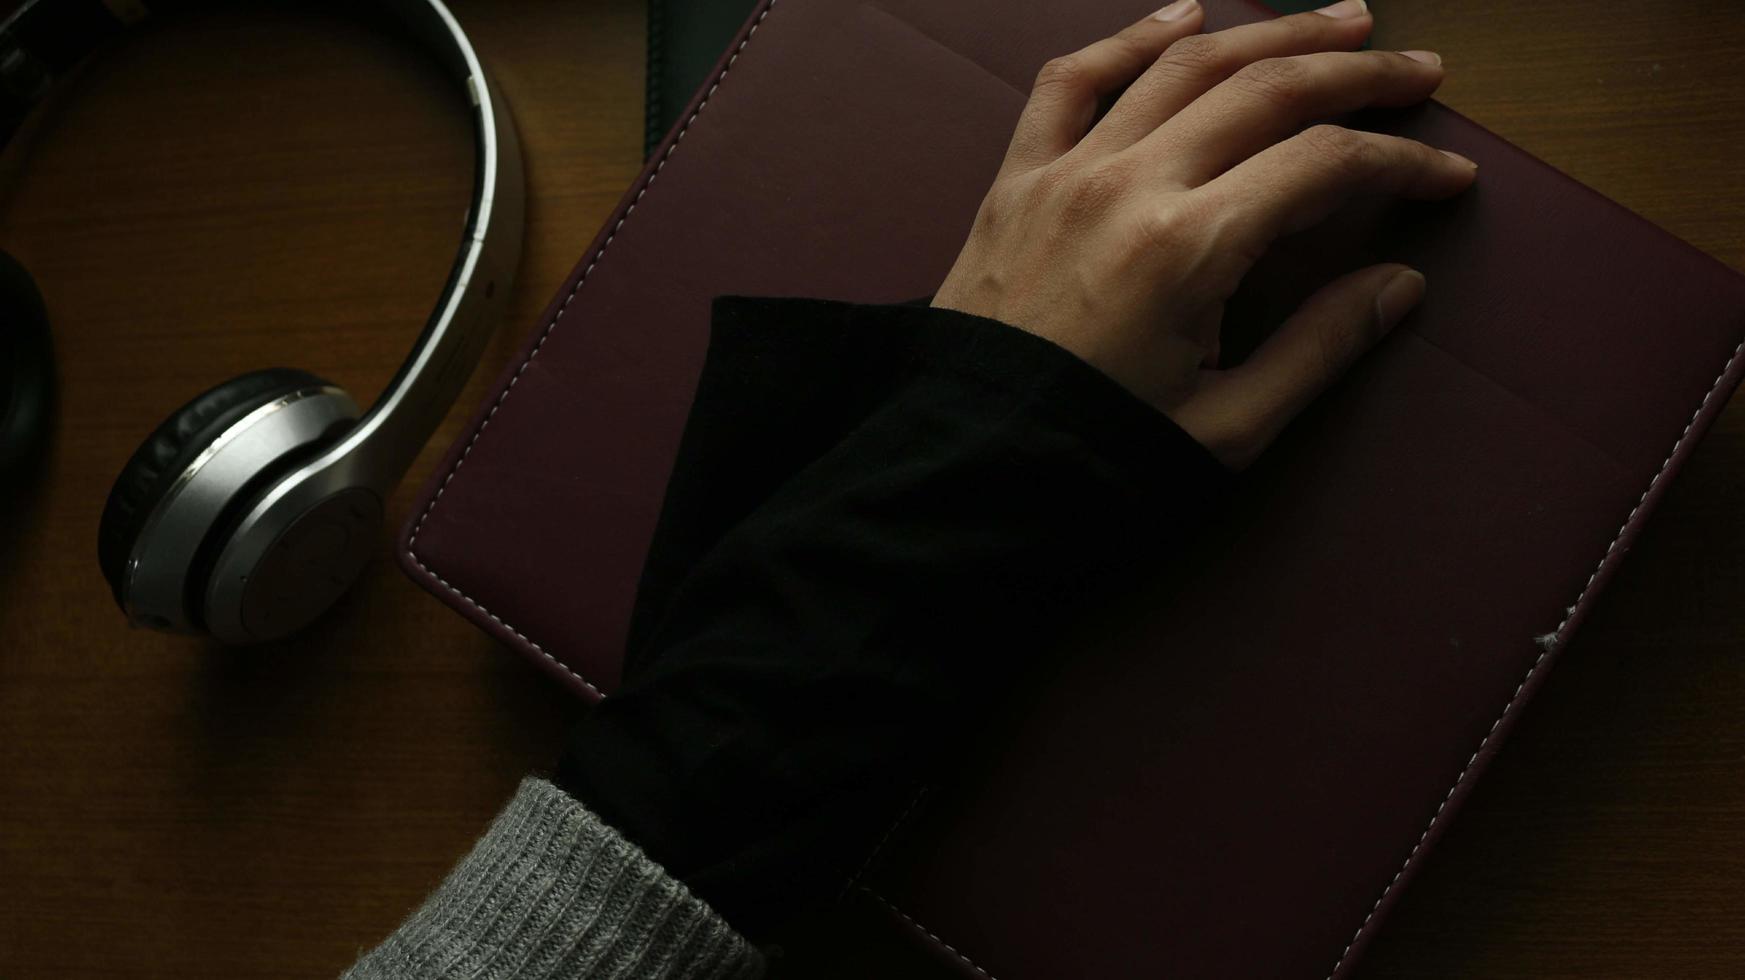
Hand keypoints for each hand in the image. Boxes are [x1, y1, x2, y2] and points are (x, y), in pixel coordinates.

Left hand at [932, 0, 1474, 468]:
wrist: (963, 474)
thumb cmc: (1091, 461)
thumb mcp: (1224, 429)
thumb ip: (1318, 348)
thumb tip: (1399, 286)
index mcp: (1185, 250)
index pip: (1322, 167)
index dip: (1399, 164)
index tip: (1446, 178)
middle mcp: (1125, 188)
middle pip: (1264, 91)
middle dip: (1356, 74)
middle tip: (1419, 73)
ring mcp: (1063, 175)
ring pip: (1180, 67)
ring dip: (1267, 34)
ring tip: (1339, 20)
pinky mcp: (1015, 183)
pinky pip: (1071, 82)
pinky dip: (1131, 40)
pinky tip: (1185, 17)